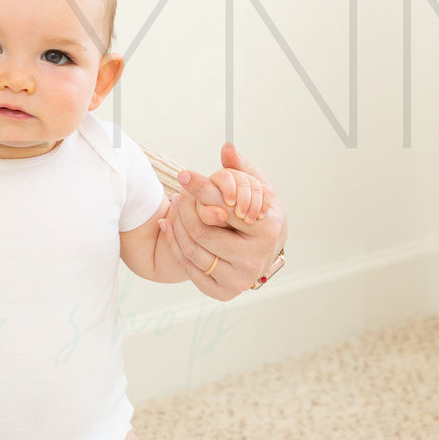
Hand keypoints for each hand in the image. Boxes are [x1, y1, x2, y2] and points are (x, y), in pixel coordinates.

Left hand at [163, 143, 285, 299]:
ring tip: (175, 207)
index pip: (223, 207)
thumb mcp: (258, 189)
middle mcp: (256, 259)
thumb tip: (227, 147)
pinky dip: (175, 244)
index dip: (200, 189)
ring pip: (193, 249)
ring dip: (177, 225)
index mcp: (268, 230)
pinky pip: (189, 267)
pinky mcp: (222, 292)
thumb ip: (242, 169)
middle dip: (185, 208)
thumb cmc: (258, 215)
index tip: (183, 175)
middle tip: (178, 194)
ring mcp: (239, 279)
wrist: (263, 252)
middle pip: (203, 230)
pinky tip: (170, 226)